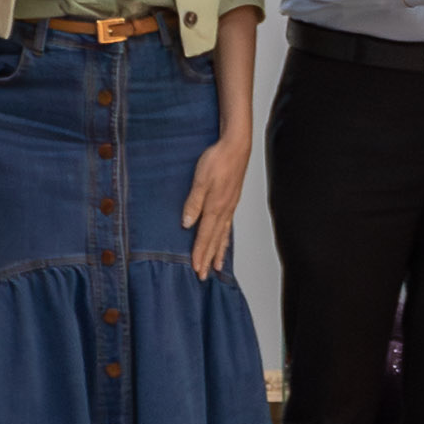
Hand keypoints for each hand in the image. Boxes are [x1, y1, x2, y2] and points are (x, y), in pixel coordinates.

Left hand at [184, 134, 247, 279]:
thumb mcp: (200, 179)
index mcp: (215, 207)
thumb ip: (194, 202)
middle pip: (215, 240)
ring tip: (216, 267)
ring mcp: (230, 207)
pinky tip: (224, 241)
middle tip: (203, 276)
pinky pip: (228, 226)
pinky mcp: (232, 201)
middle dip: (208, 259)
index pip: (205, 236)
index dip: (199, 253)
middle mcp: (224, 211)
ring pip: (223, 235)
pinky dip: (225, 239)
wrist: (236, 146)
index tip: (195, 269)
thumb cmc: (217, 159)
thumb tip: (187, 224)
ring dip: (218, 252)